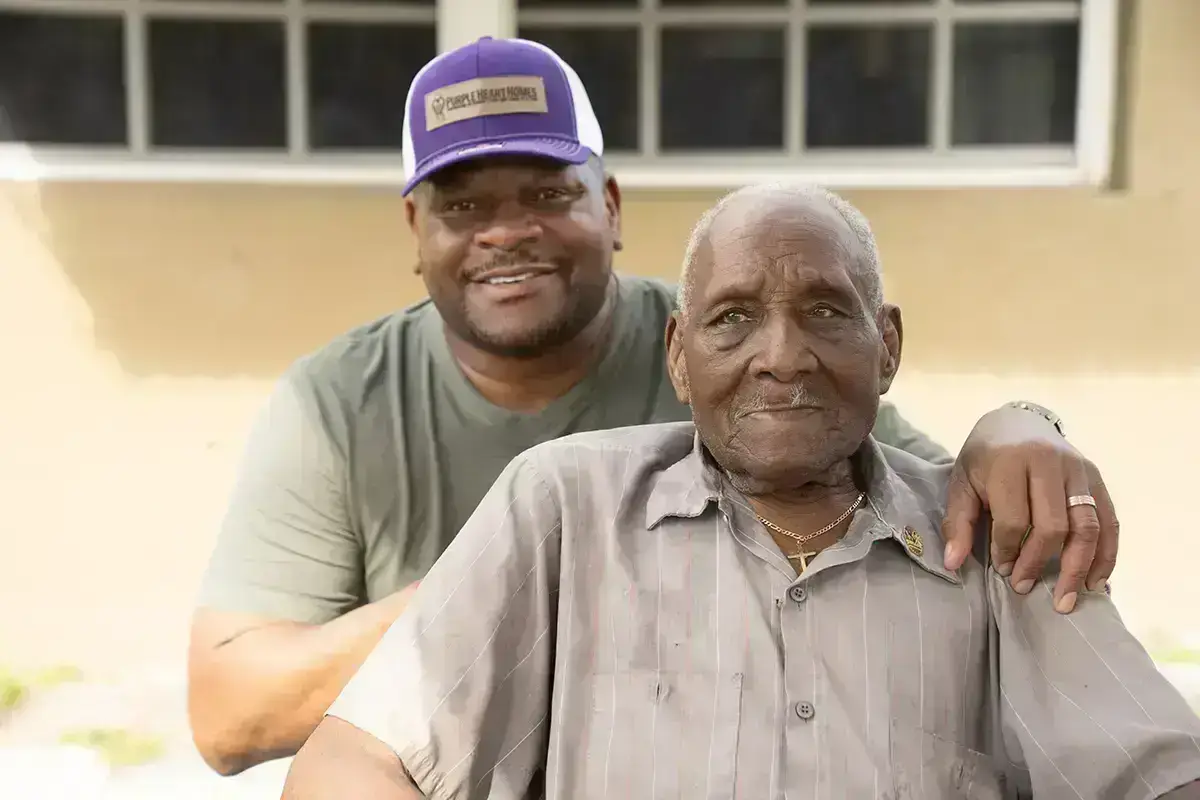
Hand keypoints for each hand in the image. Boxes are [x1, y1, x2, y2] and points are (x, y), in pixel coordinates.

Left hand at [941, 405, 1118, 612]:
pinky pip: (1109, 520)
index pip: (1013, 519)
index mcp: (1010, 462)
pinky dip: (1106, 553)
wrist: (1016, 421)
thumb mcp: (962, 482)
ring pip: (1087, 525)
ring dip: (1079, 567)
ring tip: (1067, 599)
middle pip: (1052, 525)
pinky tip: (1096, 580)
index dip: (1007, 550)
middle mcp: (1048, 462)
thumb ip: (958, 522)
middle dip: (1039, 562)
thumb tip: (952, 564)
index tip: (1001, 569)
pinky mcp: (1097, 477)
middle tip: (1024, 587)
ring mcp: (1078, 469)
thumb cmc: (984, 457)